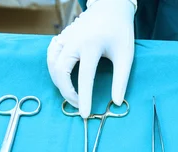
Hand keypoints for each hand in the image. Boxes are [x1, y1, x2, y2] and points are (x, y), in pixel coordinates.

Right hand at [47, 0, 135, 117]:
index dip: (84, 98)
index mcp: (91, 45)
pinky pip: (51, 56)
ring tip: (72, 97)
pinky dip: (54, 70)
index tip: (85, 114)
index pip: (84, 77)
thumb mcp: (125, 56)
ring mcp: (65, 37)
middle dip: (67, 93)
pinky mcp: (61, 37)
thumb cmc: (120, 32)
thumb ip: (121, 81)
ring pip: (52, 64)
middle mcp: (74, 40)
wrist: (110, 8)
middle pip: (61, 71)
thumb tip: (117, 103)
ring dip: (58, 83)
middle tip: (78, 107)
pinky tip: (63, 79)